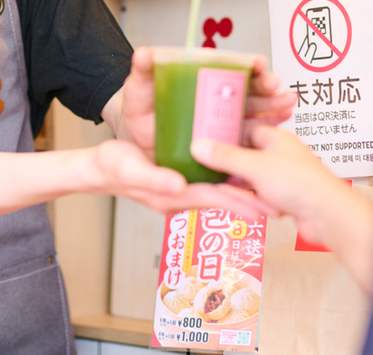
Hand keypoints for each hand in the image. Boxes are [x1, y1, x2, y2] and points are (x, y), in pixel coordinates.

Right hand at [90, 139, 269, 215]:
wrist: (94, 170)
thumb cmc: (110, 168)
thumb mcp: (132, 171)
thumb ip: (154, 179)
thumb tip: (179, 185)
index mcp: (174, 193)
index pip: (215, 196)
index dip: (240, 200)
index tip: (266, 205)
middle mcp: (180, 194)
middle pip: (222, 197)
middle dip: (248, 201)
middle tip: (278, 204)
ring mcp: (179, 190)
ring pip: (217, 191)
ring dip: (240, 193)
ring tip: (267, 195)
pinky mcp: (177, 183)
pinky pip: (206, 184)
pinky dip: (224, 183)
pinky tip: (234, 176)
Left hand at [113, 47, 299, 151]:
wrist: (134, 137)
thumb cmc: (140, 107)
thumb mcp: (139, 88)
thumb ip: (143, 71)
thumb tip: (144, 53)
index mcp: (202, 81)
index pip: (230, 68)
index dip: (247, 64)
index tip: (258, 62)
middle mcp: (218, 99)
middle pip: (249, 89)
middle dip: (267, 87)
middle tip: (276, 85)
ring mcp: (223, 122)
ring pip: (255, 112)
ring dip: (274, 107)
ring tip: (288, 105)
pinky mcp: (224, 145)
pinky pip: (249, 139)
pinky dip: (267, 131)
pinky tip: (281, 126)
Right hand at [190, 126, 340, 235]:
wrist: (327, 215)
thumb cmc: (302, 183)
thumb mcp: (255, 167)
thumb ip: (225, 156)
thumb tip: (198, 146)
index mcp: (275, 137)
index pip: (244, 130)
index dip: (225, 137)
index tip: (206, 145)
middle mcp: (280, 154)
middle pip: (245, 158)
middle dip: (231, 170)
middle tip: (213, 175)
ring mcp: (283, 176)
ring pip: (252, 180)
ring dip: (243, 190)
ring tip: (233, 196)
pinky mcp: (285, 196)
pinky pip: (261, 196)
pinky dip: (255, 202)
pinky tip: (253, 208)